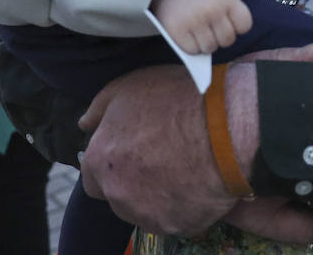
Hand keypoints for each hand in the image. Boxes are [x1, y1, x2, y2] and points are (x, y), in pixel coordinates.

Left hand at [76, 44, 312, 235]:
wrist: (227, 126)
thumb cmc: (178, 100)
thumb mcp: (131, 86)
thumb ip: (99, 108)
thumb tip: (85, 124)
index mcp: (100, 161)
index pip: (92, 176)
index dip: (112, 163)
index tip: (133, 152)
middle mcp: (116, 193)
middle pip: (117, 196)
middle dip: (131, 182)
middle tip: (160, 159)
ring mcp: (146, 214)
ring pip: (142, 211)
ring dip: (153, 197)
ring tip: (181, 169)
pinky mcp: (176, 226)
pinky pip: (173, 219)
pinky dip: (181, 206)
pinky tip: (196, 182)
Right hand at [151, 0, 252, 54]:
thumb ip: (229, 12)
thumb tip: (226, 41)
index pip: (245, 26)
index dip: (237, 27)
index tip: (228, 22)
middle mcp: (212, 10)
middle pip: (227, 40)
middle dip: (220, 37)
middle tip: (210, 27)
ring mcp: (194, 21)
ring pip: (210, 48)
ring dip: (205, 43)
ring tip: (198, 30)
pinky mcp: (177, 30)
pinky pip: (192, 50)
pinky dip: (190, 46)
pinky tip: (187, 33)